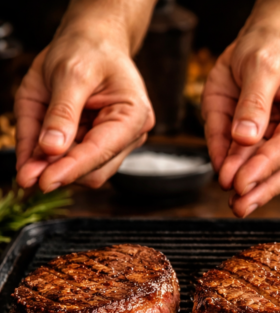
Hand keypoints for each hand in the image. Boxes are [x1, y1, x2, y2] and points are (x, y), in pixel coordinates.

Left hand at [15, 32, 153, 191]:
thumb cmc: (88, 50)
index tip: (43, 181)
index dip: (71, 168)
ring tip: (27, 164)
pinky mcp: (98, 143)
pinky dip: (51, 161)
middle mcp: (130, 133)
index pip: (101, 151)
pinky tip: (33, 160)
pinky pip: (73, 161)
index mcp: (133, 114)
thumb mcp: (69, 73)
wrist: (93, 42)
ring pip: (84, 172)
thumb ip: (61, 113)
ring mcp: (115, 141)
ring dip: (54, 168)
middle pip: (96, 171)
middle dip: (60, 172)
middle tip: (26, 176)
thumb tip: (51, 150)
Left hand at [203, 27, 279, 217]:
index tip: (241, 182)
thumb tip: (245, 140)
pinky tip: (225, 177)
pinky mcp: (274, 142)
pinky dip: (239, 169)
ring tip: (233, 202)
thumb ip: (253, 102)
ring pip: (277, 170)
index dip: (266, 165)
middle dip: (262, 187)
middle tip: (239, 205)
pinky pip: (256, 159)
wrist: (271, 41)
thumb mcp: (260, 62)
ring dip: (254, 187)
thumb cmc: (273, 46)